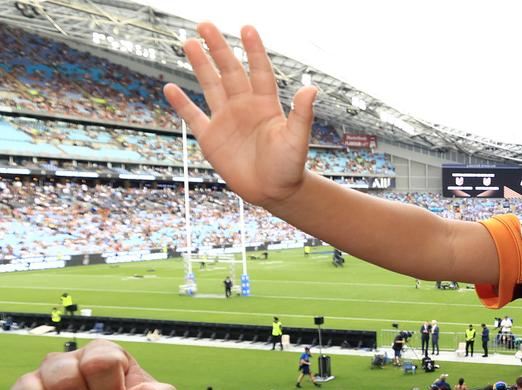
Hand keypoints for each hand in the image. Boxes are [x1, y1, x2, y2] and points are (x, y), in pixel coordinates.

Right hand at [163, 23, 316, 207]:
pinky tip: (170, 88)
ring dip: (200, 65)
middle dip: (218, 49)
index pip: (259, 71)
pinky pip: (194, 116)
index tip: (246, 28)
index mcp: (266, 105)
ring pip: (211, 86)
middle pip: (230, 72)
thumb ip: (301, 114)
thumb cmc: (290, 166)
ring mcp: (226, 120)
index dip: (253, 50)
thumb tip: (311, 88)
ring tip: (189, 43)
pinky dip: (181, 104)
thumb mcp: (296, 139)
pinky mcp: (211, 137)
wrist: (274, 192)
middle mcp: (245, 107)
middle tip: (205, 25)